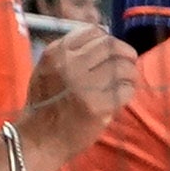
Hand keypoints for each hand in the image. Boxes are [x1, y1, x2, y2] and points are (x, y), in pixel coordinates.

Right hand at [19, 23, 137, 162]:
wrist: (39, 138)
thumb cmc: (46, 105)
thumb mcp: (48, 69)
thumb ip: (70, 54)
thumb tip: (104, 38)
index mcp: (57, 52)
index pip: (93, 32)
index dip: (109, 40)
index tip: (113, 52)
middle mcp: (69, 64)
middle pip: (111, 46)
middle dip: (126, 53)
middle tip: (130, 63)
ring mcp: (84, 85)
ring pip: (122, 66)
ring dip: (131, 73)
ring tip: (127, 81)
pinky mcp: (97, 106)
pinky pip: (125, 90)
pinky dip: (129, 91)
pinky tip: (123, 97)